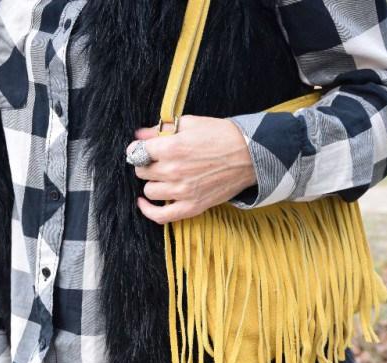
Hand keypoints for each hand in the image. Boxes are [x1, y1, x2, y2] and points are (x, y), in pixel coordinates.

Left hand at [126, 115, 255, 223]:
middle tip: (157, 161)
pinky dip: (148, 210)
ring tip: (163, 177)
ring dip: (153, 183)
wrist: (248, 156)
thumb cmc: (221, 136)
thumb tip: (139, 135)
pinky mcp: (191, 207)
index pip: (138, 152)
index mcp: (172, 147)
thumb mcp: (190, 123)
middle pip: (142, 172)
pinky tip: (145, 203)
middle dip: (147, 165)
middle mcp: (173, 171)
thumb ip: (161, 129)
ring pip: (149, 191)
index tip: (142, 150)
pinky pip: (160, 216)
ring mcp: (182, 191)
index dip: (138, 150)